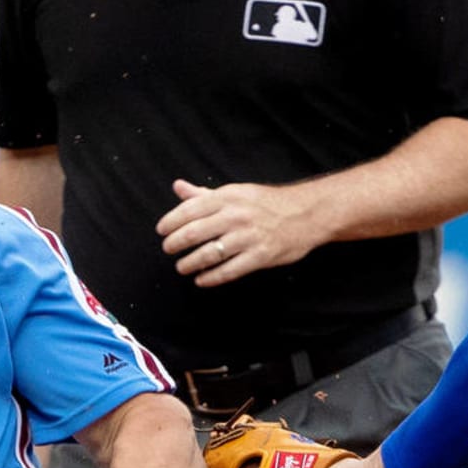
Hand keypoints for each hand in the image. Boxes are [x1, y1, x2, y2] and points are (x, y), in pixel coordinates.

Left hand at [157, 180, 326, 286]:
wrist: (306, 213)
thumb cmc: (266, 203)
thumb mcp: (235, 192)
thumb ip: (204, 194)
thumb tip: (178, 187)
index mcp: (228, 198)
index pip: (190, 210)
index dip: (171, 221)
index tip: (161, 231)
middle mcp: (236, 216)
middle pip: (195, 232)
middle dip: (176, 244)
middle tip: (168, 250)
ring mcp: (248, 237)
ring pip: (210, 253)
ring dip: (190, 263)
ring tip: (182, 267)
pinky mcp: (260, 256)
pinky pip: (229, 270)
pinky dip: (211, 277)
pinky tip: (201, 280)